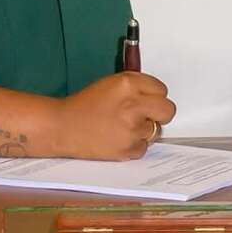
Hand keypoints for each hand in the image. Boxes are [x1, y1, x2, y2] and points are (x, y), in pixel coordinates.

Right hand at [55, 72, 175, 159]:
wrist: (63, 127)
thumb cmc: (84, 104)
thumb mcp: (111, 83)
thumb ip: (135, 86)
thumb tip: (155, 94)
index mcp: (128, 84)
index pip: (161, 89)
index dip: (154, 94)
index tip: (146, 98)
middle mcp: (133, 105)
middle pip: (168, 110)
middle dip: (159, 112)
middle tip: (146, 114)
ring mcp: (132, 129)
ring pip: (156, 130)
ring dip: (143, 129)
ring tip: (122, 126)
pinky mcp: (128, 149)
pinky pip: (144, 147)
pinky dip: (134, 144)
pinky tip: (118, 138)